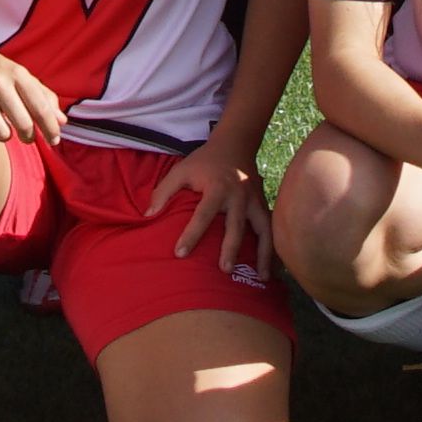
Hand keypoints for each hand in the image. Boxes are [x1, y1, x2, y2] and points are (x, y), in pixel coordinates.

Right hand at [0, 32, 66, 148]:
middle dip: (28, 137)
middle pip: (23, 124)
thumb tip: (63, 122)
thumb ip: (43, 97)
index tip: (54, 141)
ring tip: (1, 126)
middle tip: (27, 137)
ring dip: (4, 135)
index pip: (40, 107)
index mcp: (17, 73)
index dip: (50, 128)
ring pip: (0, 133)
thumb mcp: (19, 75)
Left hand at [149, 141, 268, 280]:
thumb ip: (163, 191)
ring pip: (263, 229)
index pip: (203, 214)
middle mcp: (239, 195)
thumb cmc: (204, 162)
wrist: (234, 144)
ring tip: (263, 277)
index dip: (191, 234)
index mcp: (217, 187)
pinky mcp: (264, 204)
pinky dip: (273, 247)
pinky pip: (271, 228)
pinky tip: (272, 267)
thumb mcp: (181, 170)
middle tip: (225, 270)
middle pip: (236, 225)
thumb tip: (148, 216)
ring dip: (264, 253)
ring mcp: (255, 201)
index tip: (179, 253)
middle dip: (231, 248)